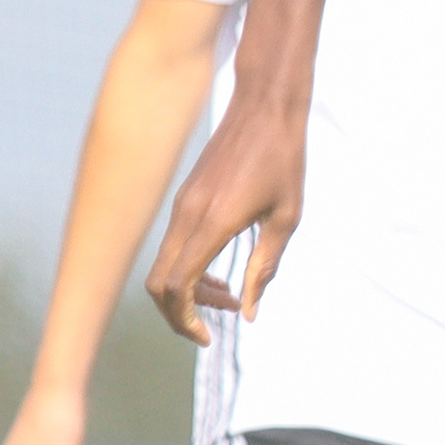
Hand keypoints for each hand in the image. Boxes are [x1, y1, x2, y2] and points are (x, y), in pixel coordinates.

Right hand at [145, 98, 306, 343]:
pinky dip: (187, 268)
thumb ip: (266, 267)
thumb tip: (251, 310)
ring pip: (162, 265)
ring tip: (228, 296)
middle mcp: (186, 216)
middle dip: (179, 313)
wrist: (264, 108)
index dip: (185, 319)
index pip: (177, 286)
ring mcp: (180, 206)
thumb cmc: (284, 160)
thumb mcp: (287, 218)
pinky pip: (172, 245)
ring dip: (186, 291)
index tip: (209, 336)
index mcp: (212, 223)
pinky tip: (218, 272)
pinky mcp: (184, 198)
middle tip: (216, 323)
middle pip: (158, 283)